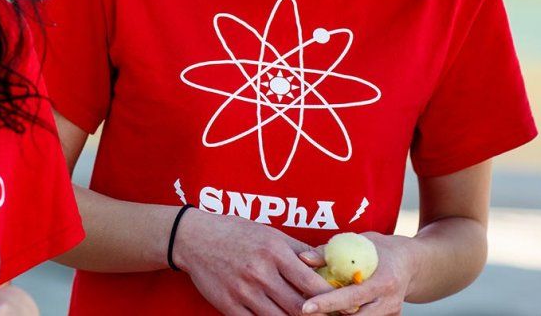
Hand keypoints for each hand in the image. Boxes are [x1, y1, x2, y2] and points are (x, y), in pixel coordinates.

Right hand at [173, 209, 333, 314]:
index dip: (333, 299)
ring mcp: (243, 291)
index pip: (312, 283)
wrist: (194, 238)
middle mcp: (260, 272)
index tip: (346, 305)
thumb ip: (299, 250)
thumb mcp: (269, 233)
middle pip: (300, 308)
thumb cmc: (236, 232)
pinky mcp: (229, 305)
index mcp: (274, 251)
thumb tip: (326, 265)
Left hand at [299, 232, 415, 314]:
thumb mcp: (357, 243)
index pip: (352, 296)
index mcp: (383, 280)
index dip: (328, 303)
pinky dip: (347, 315)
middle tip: (303, 310)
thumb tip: (302, 258)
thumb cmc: (379, 249)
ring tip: (316, 308)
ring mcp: (391, 313)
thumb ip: (329, 251)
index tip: (306, 307)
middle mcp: (389, 301)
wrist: (410, 263)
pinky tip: (331, 309)